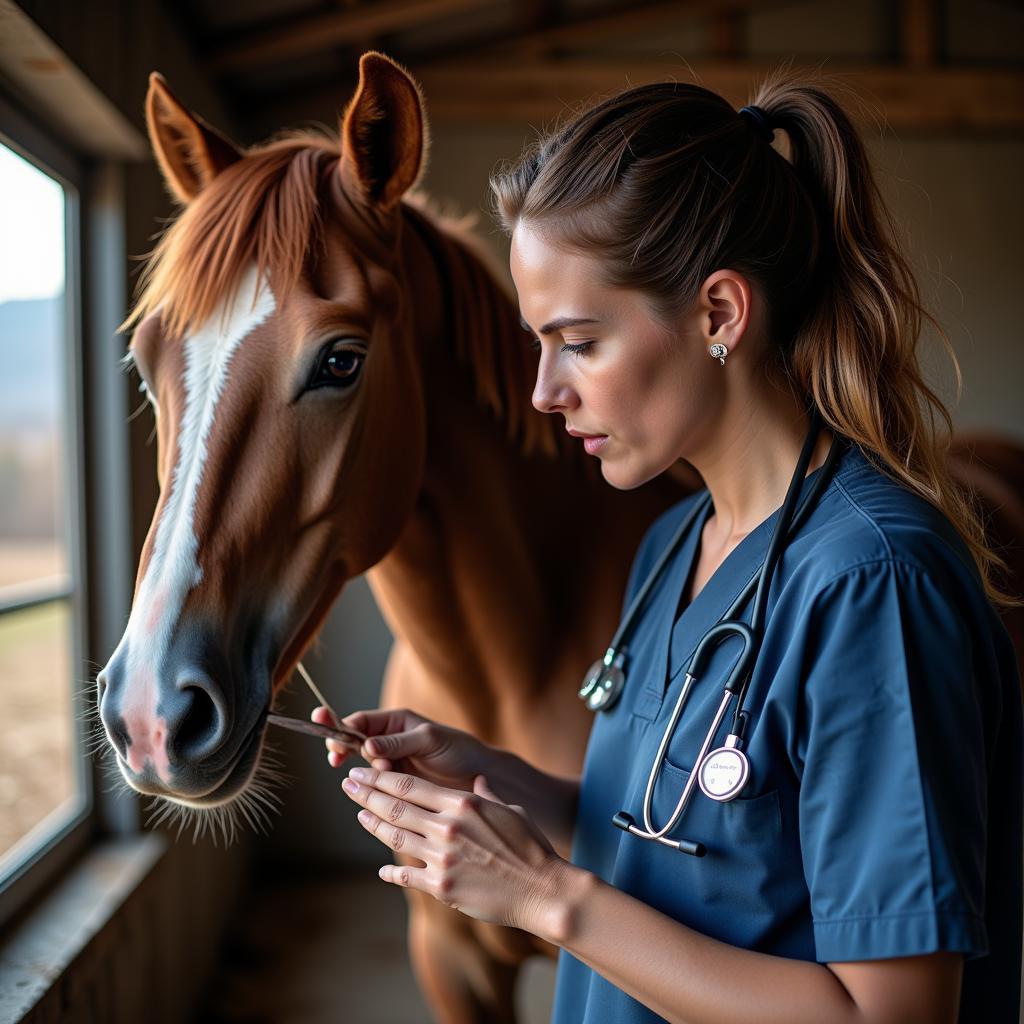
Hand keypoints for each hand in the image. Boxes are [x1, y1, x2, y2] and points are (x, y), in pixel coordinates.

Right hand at [312, 705, 489, 791]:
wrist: (479, 776)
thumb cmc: (458, 749)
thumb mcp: (429, 740)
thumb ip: (398, 742)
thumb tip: (367, 746)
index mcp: (396, 721)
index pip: (360, 721)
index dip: (342, 728)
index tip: (334, 740)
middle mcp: (389, 740)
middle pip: (354, 741)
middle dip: (342, 747)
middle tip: (336, 757)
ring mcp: (391, 763)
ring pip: (362, 765)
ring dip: (363, 770)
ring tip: (381, 771)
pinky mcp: (396, 785)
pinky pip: (374, 784)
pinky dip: (370, 787)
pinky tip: (375, 790)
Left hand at [340, 764, 572, 938]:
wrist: (542, 889)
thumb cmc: (531, 847)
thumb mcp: (509, 810)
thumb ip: (487, 795)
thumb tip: (478, 781)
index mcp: (462, 803)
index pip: (410, 785)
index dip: (381, 777)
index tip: (363, 771)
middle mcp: (447, 828)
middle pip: (395, 807)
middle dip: (367, 794)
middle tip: (348, 784)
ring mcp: (442, 858)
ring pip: (396, 837)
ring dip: (373, 825)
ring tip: (359, 814)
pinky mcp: (442, 887)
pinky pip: (408, 875)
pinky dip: (391, 871)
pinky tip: (381, 867)